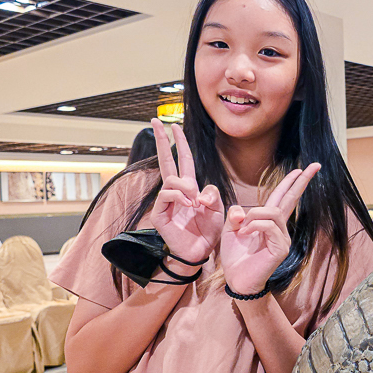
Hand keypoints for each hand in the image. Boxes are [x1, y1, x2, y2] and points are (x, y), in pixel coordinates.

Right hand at [151, 118, 223, 263]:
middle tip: (156, 120)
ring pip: (171, 180)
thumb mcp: (217, 210)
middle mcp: (175, 192)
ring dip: (185, 187)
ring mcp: (165, 202)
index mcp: (189, 188)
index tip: (174, 125)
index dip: (179, 143)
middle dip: (161, 139)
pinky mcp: (159, 213)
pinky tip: (188, 205)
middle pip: (166, 160)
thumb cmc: (207, 231)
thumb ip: (213, 195)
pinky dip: (179, 197)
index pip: (183, 160)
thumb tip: (200, 191)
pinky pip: (166, 195)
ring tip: (194, 202)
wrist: (199, 252)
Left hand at [220, 164, 320, 294]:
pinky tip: (244, 235)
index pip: (283, 198)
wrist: (237, 281)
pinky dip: (254, 226)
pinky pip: (269, 226)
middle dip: (301, 181)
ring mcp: (283, 238)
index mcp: (269, 222)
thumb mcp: (230, 231)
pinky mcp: (281, 248)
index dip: (291, 182)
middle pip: (292, 199)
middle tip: (315, 166)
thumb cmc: (235, 257)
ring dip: (254, 216)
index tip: (302, 169)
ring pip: (273, 212)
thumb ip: (236, 216)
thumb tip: (241, 210)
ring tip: (241, 229)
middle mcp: (280, 228)